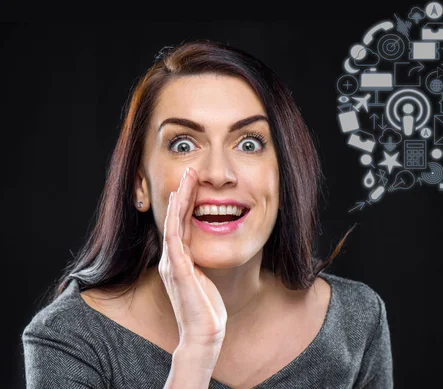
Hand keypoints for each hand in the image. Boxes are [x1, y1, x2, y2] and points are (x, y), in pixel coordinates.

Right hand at [159, 167, 227, 350]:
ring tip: (186, 178)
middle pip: (175, 219)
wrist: (203, 335)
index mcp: (179, 261)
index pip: (181, 225)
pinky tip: (177, 202)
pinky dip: (175, 218)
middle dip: (182, 194)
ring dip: (179, 199)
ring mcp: (173, 264)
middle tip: (189, 171)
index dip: (186, 203)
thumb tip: (204, 252)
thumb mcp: (204, 280)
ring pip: (173, 223)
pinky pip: (174, 238)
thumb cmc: (206, 310)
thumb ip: (200, 264)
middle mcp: (172, 260)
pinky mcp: (179, 270)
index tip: (192, 183)